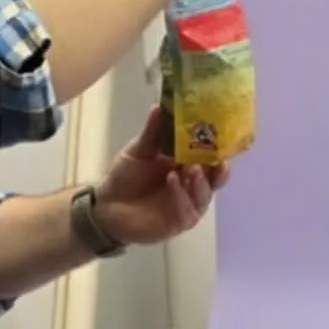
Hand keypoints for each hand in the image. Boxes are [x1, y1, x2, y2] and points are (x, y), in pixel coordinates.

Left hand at [93, 108, 228, 247]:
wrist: (107, 205)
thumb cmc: (126, 177)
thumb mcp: (140, 151)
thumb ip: (152, 133)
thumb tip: (160, 106)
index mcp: (187, 166)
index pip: (210, 159)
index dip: (217, 150)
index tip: (220, 138)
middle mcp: (192, 186)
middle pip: (214, 179)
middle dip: (216, 169)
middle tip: (213, 158)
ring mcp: (187, 205)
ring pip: (203, 195)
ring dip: (199, 182)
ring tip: (189, 169)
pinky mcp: (179, 222)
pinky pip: (187, 210)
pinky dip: (181, 196)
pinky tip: (174, 182)